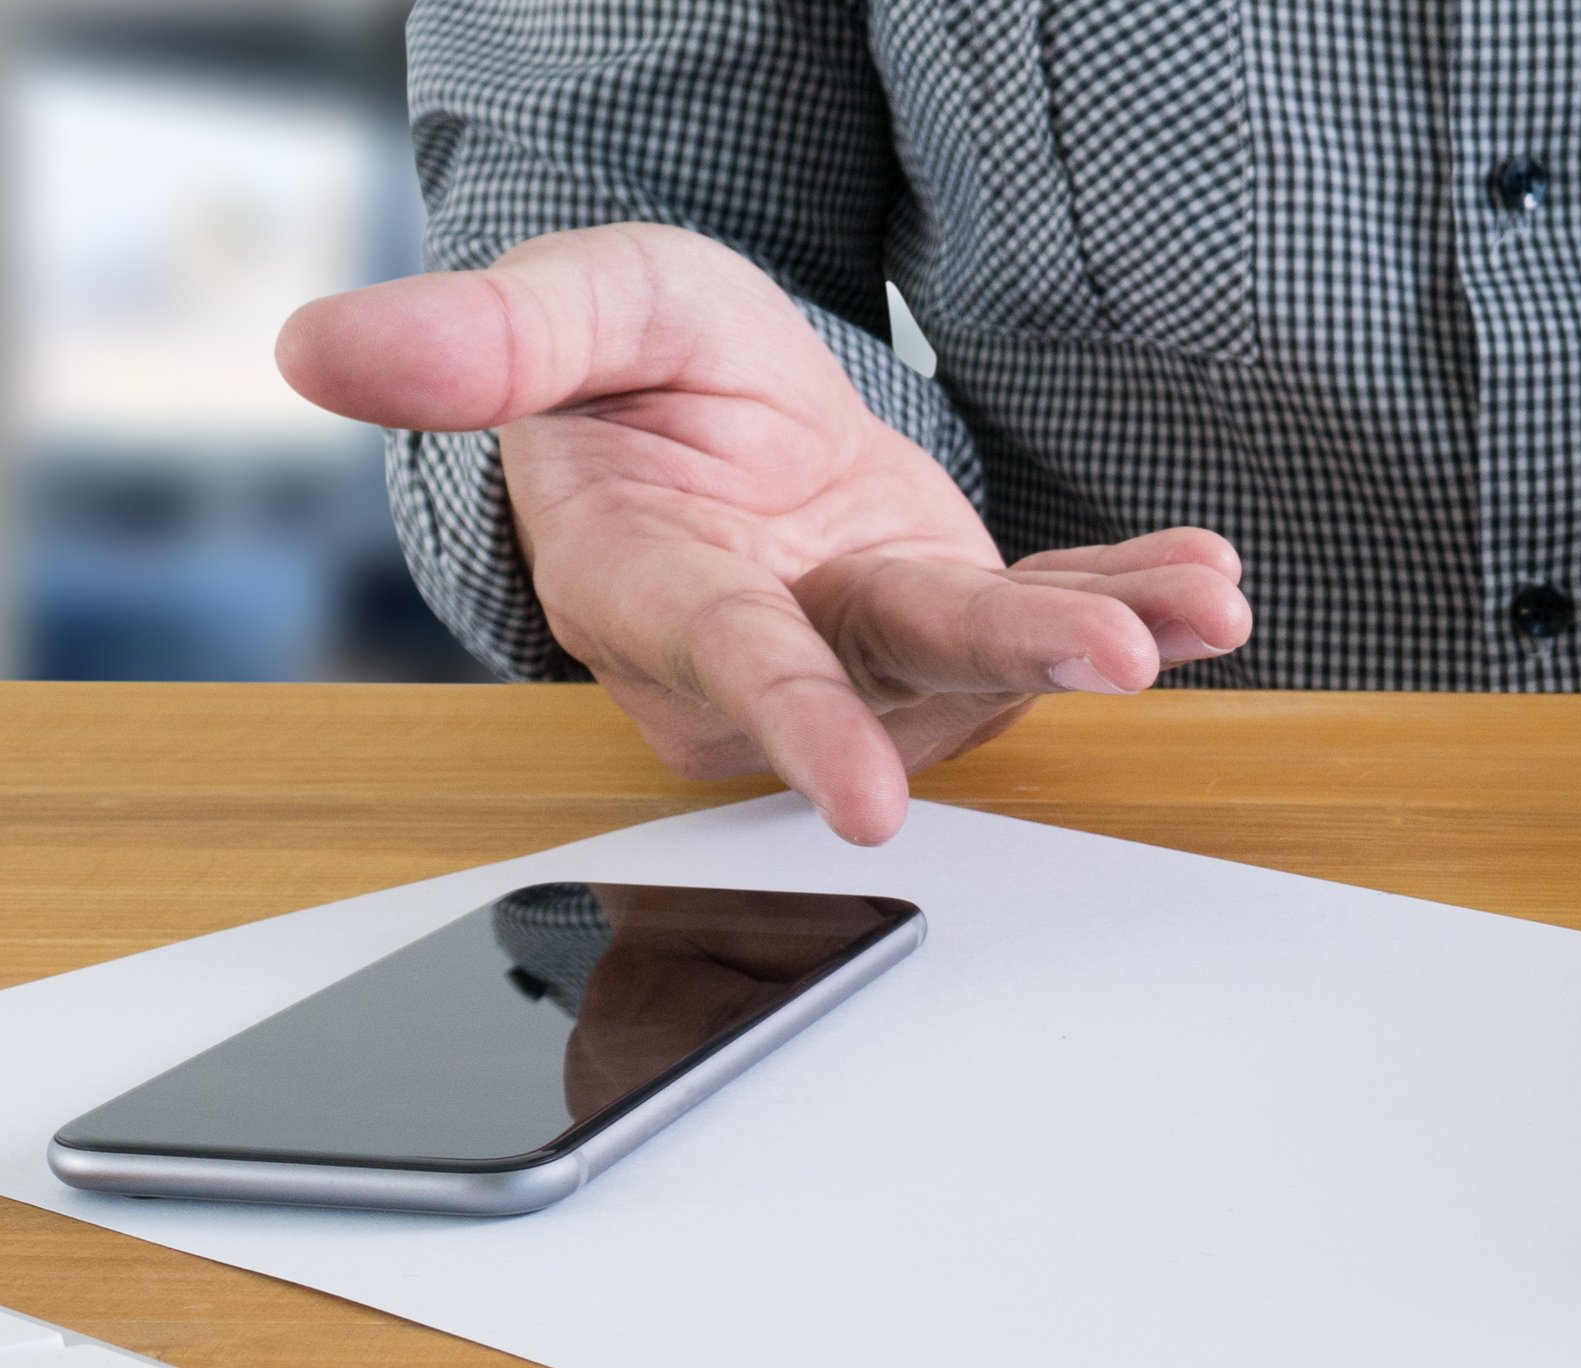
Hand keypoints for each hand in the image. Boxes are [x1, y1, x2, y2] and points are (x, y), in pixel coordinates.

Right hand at [280, 224, 1251, 844]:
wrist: (702, 405)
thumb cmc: (628, 373)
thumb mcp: (571, 308)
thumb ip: (481, 337)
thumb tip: (325, 349)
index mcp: (659, 589)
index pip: (731, 665)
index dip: (798, 727)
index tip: (864, 801)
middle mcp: (776, 648)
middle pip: (895, 674)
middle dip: (1010, 663)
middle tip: (1116, 663)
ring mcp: (877, 649)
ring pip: (993, 662)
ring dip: (1108, 632)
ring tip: (1203, 605)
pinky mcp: (956, 622)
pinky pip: (1053, 618)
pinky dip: (1137, 599)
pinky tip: (1211, 586)